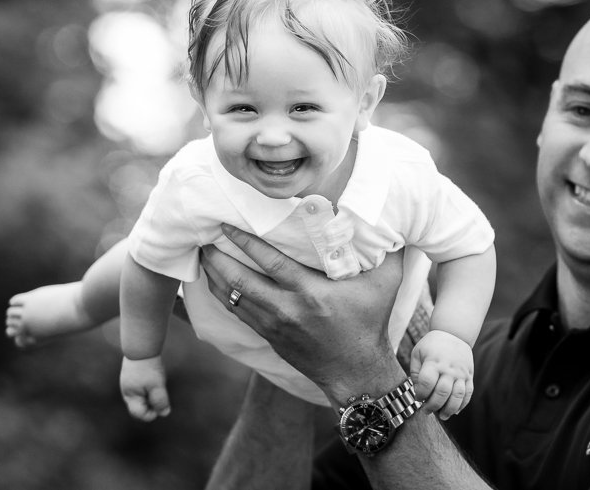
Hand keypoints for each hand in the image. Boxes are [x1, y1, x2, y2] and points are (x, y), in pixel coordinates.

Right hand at [120, 355, 170, 420]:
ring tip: (156, 381)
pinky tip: (154, 377)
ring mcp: (129, 384)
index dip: (153, 412)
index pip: (141, 414)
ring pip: (142, 397)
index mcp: (131, 397)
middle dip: (152, 403)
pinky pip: (142, 388)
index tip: (161, 402)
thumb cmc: (148, 368)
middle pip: (141, 407)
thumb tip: (164, 413)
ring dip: (151, 394)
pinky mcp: (132, 377)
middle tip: (159, 390)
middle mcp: (127, 393)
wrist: (141, 347)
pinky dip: (149, 386)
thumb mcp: (157, 386)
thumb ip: (160, 401)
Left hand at [200, 224, 405, 400]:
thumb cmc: (371, 323)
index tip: (227, 224)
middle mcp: (287, 310)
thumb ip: (386, 251)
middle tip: (203, 236)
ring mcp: (274, 325)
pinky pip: (237, 312)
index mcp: (312, 294)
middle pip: (239, 281)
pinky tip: (214, 279)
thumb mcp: (385, 284)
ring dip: (214, 275)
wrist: (357, 373)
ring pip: (232, 298)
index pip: (270, 263)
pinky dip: (222, 294)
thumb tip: (385, 216)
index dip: (245, 242)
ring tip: (203, 253)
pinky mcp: (268, 336)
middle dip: (217, 258)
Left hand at [409, 330, 473, 419]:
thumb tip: (418, 391)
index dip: (420, 394)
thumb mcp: (418, 353)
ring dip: (449, 409)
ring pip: (457, 396)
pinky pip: (468, 394)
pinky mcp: (469, 376)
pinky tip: (455, 411)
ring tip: (441, 416)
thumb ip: (415, 372)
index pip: (426, 383)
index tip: (418, 398)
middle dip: (432, 406)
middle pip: (442, 392)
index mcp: (433, 362)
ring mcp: (461, 373)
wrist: (454, 334)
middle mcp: (448, 368)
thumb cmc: (431, 345)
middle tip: (426, 411)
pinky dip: (462, 405)